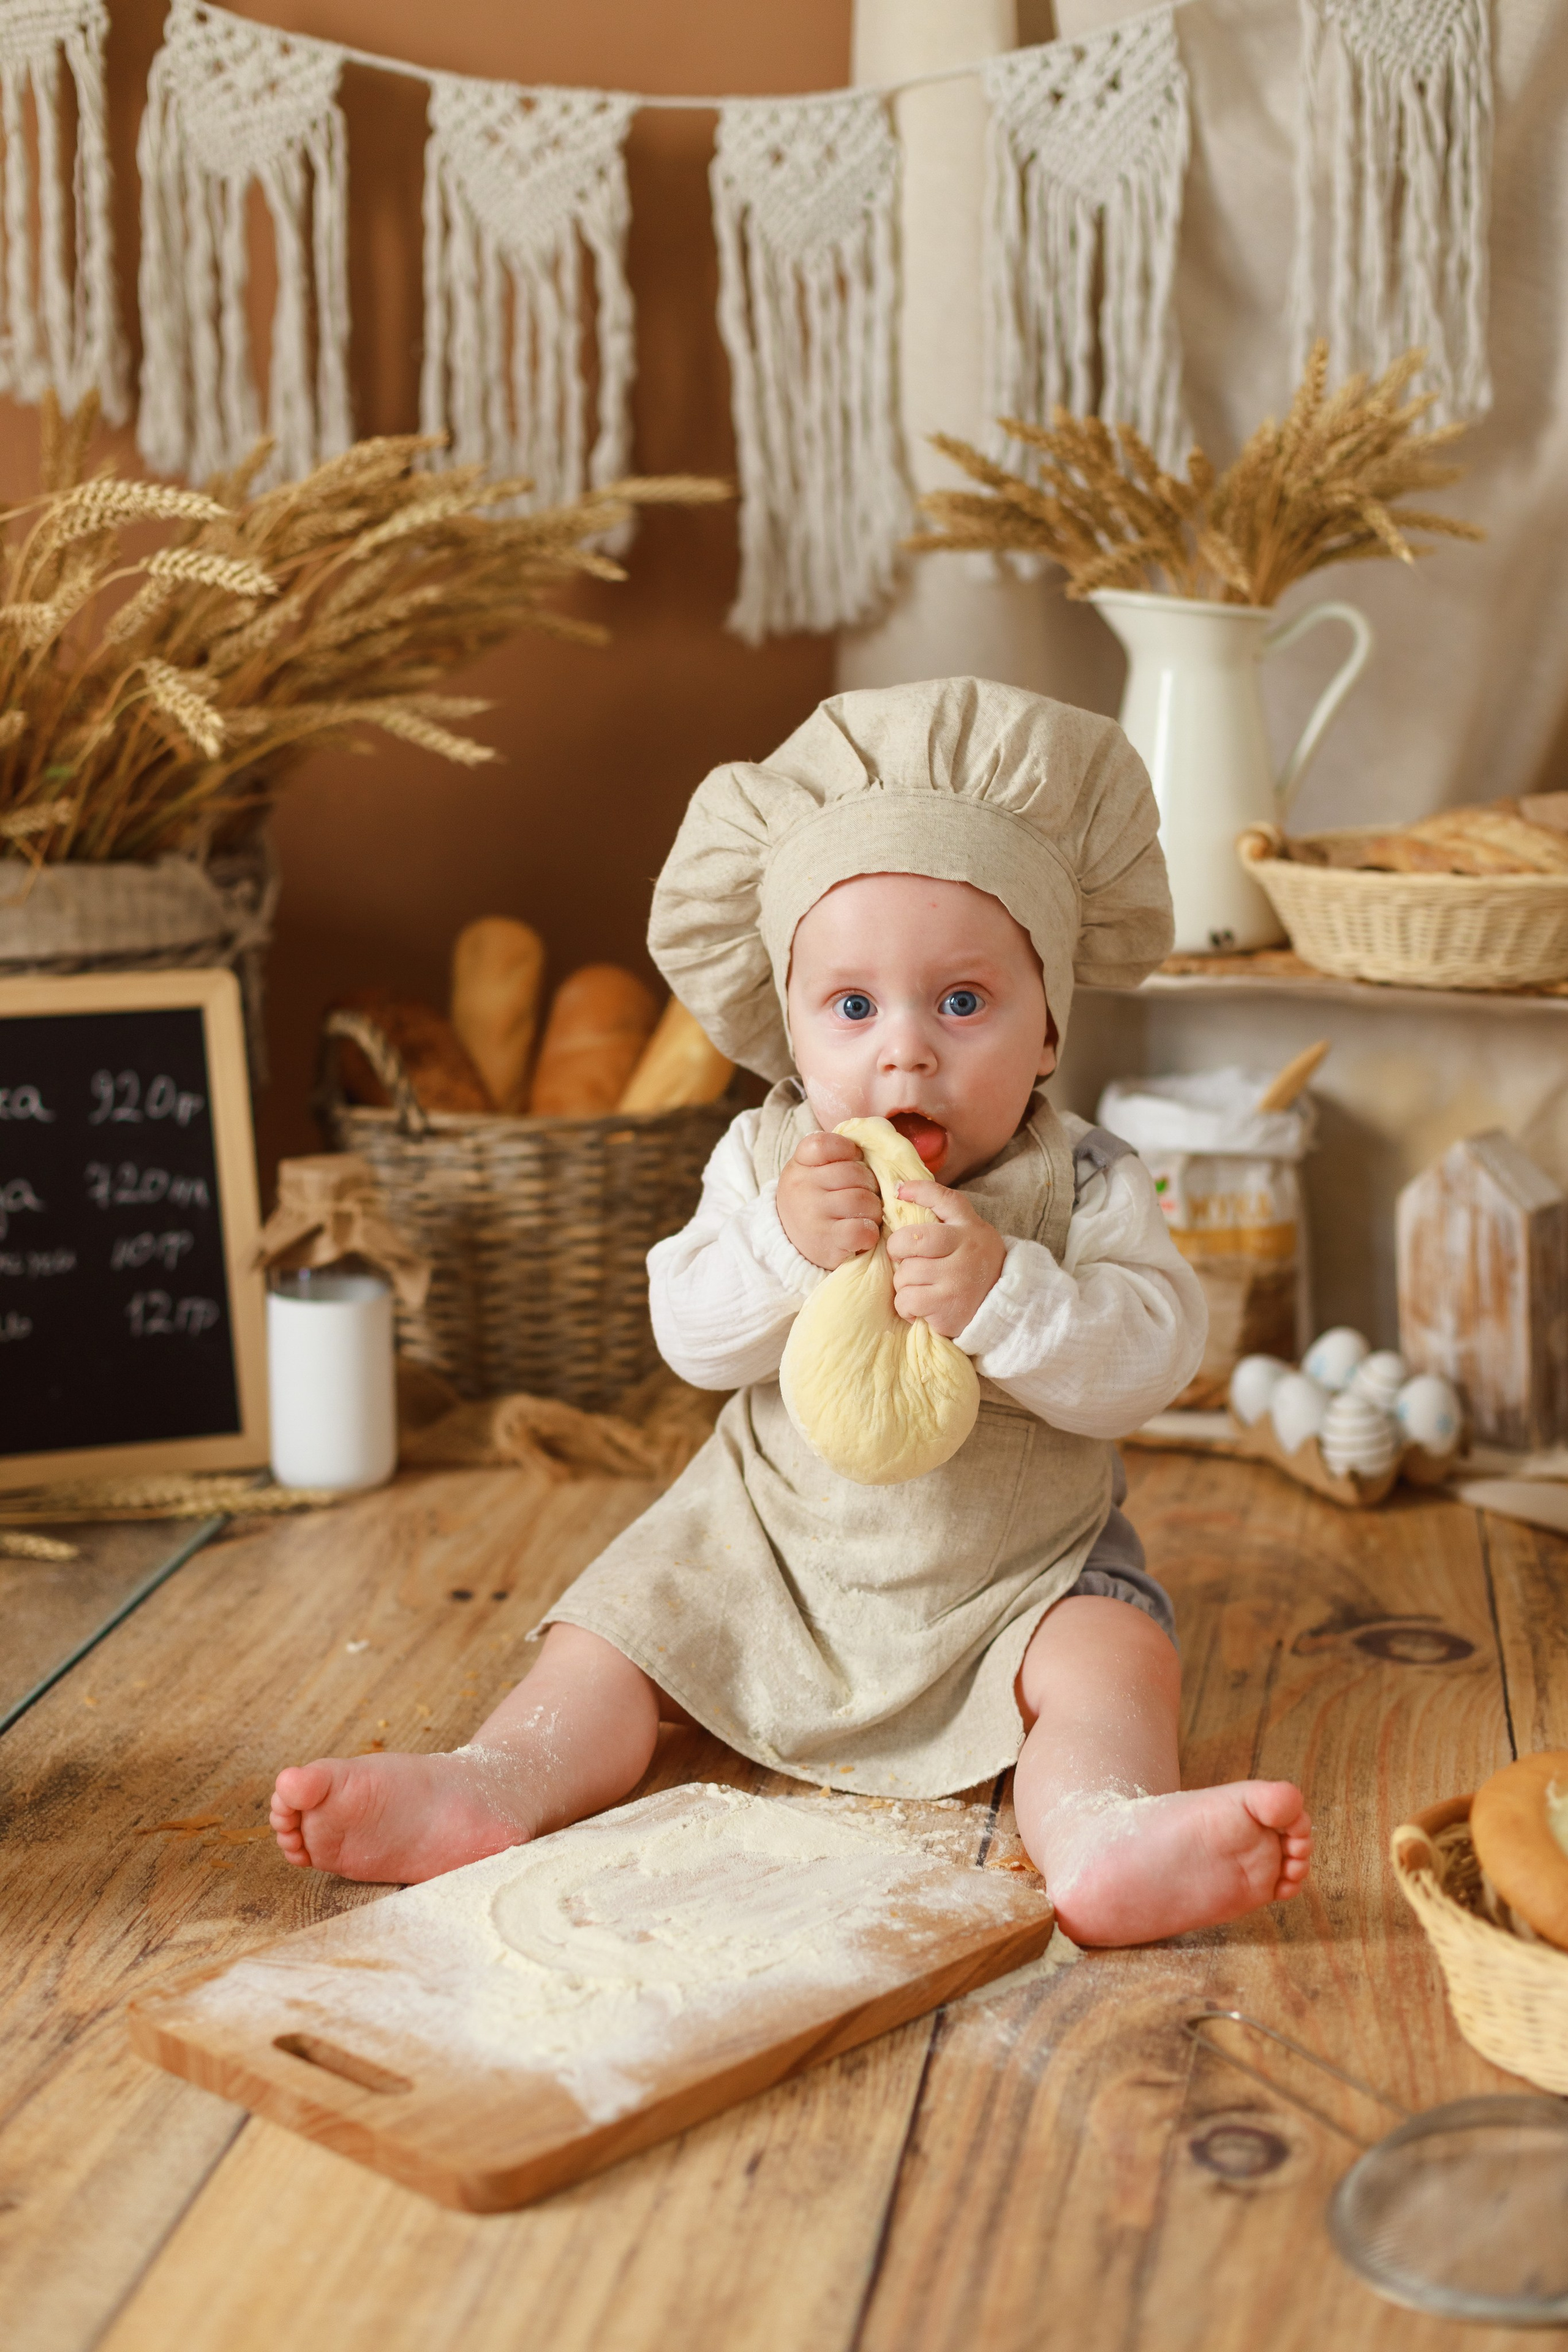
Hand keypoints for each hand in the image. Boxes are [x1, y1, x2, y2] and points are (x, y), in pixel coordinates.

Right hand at [776, 1132, 881, 1269]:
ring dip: (873, 1210)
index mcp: (799, 1165)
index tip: (854, 1161)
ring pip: (862, 1200)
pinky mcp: (826, 1242)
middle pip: (853, 1173)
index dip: (848, 1150)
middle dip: (869, 1185)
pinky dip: (870, 1233)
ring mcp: (812, 1215)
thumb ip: (839, 1154)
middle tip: (865, 1196)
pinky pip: (862, 1230)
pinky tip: (863, 1234)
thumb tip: (885, 1132)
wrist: (792, 1244)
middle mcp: (801, 1188)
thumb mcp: (814, 1172)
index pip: (824, 1144)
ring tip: (865, 1216)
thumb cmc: (815, 1201)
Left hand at [886, 1182, 1005, 1337]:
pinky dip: (907, 1307)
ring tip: (921, 1288)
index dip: (919, 1191)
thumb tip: (900, 1190)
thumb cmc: (973, 1270)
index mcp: (970, 1229)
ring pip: (904, 1274)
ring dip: (904, 1284)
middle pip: (910, 1239)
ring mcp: (957, 1280)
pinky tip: (922, 1307)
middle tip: (903, 1258)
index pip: (945, 1200)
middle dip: (897, 1249)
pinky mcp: (946, 1307)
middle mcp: (966, 1250)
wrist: (1001, 1311)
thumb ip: (943, 1217)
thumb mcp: (969, 1236)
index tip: (899, 1192)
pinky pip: (906, 1300)